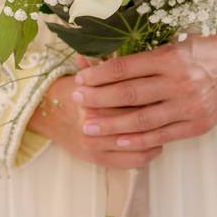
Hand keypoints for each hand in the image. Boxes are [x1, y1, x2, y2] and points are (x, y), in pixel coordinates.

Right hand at [28, 75, 162, 168]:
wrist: (46, 113)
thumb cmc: (72, 89)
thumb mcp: (89, 74)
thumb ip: (108, 68)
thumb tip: (137, 55)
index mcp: (90, 98)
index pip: (130, 96)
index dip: (151, 93)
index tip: (164, 89)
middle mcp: (91, 122)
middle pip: (136, 118)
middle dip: (157, 113)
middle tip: (171, 106)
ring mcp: (95, 144)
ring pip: (138, 142)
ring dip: (157, 134)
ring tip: (167, 125)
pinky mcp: (98, 160)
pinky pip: (133, 161)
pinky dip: (149, 153)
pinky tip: (156, 143)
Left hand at [72, 28, 216, 150]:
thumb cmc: (203, 48)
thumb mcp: (175, 44)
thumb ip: (146, 56)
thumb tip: (106, 61)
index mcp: (170, 57)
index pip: (125, 68)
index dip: (99, 75)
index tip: (80, 79)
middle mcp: (178, 82)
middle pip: (129, 93)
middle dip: (98, 99)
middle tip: (76, 101)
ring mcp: (189, 105)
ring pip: (142, 118)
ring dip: (111, 124)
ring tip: (88, 127)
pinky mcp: (198, 124)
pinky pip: (162, 135)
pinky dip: (139, 140)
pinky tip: (118, 142)